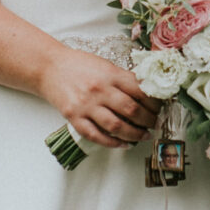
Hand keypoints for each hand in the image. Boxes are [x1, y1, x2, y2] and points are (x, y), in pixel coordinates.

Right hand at [40, 49, 158, 148]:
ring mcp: (86, 105)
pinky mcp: (74, 118)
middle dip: (148, 120)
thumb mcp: (105, 65)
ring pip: (117, 126)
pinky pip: (96, 135)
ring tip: (144, 136)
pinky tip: (123, 144)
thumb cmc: (79, 65)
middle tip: (155, 124)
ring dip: (135, 134)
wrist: (49, 67)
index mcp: (110, 74)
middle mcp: (99, 90)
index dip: (154, 103)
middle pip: (132, 110)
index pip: (140, 91)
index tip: (160, 108)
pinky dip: (113, 142)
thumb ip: (123, 79)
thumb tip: (147, 93)